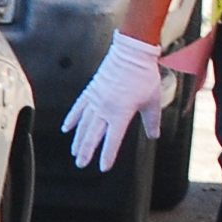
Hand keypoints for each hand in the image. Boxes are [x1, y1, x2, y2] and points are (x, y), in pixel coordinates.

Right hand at [64, 33, 164, 170]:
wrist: (131, 53)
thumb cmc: (144, 75)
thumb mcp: (153, 101)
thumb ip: (152, 120)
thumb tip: (154, 135)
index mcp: (121, 112)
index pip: (113, 139)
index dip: (108, 154)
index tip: (103, 167)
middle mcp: (105, 108)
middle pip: (93, 135)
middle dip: (87, 151)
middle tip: (81, 164)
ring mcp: (95, 99)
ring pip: (83, 124)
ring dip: (78, 139)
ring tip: (75, 152)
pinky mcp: (90, 91)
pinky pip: (78, 108)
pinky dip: (71, 119)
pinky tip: (66, 128)